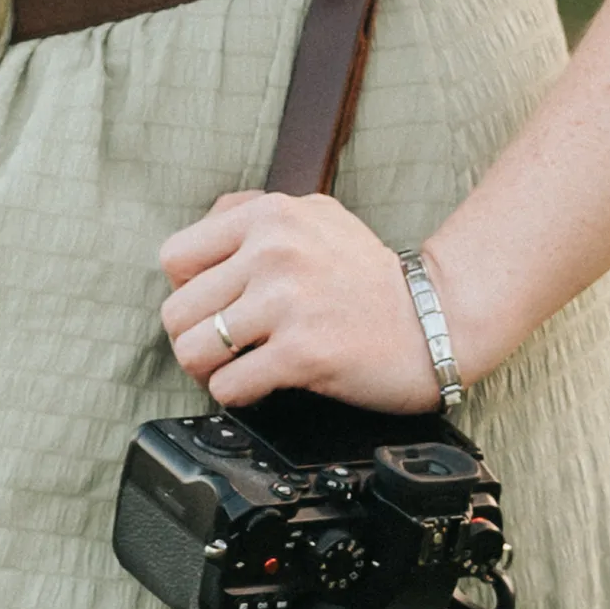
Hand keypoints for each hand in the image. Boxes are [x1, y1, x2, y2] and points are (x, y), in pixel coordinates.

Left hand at [158, 190, 446, 413]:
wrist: (435, 318)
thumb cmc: (369, 274)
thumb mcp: (313, 214)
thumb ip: (251, 214)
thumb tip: (195, 243)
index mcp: (268, 215)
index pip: (175, 257)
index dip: (186, 290)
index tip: (211, 306)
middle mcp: (272, 251)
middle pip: (176, 310)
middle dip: (194, 336)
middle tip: (221, 347)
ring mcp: (286, 302)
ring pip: (192, 350)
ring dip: (209, 370)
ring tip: (235, 368)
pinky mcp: (301, 353)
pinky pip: (228, 386)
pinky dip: (237, 394)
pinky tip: (261, 385)